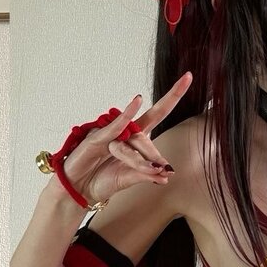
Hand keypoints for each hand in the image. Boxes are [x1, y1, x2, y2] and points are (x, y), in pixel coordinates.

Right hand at [60, 73, 192, 205]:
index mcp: (134, 138)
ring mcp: (109, 132)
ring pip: (131, 142)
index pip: (157, 113)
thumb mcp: (127, 179)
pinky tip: (136, 101)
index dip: (172, 95)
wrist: (78, 190)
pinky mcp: (96, 137)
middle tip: (163, 169)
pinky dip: (125, 116)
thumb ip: (145, 174)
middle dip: (153, 155)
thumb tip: (166, 175)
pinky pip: (114, 127)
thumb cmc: (100, 181)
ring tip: (150, 171)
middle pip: (145, 136)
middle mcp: (123, 131)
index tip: (189, 76)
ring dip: (139, 160)